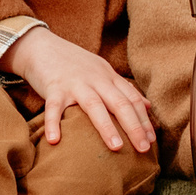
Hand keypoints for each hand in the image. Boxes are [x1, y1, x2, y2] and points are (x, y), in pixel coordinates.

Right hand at [6, 27, 154, 152]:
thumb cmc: (74, 64)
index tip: (153, 139)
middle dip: (134, 126)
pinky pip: (53, 107)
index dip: (144, 119)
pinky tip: (54, 140)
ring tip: (116, 148)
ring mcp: (75, 83)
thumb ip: (123, 88)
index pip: (132, 99)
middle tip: (144, 148)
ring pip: (94, 105)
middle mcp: (96, 79)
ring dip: (106, 127)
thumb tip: (146, 105)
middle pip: (119, 103)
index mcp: (109, 77)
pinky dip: (53, 123)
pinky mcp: (53, 87)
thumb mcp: (102, 72)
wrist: (42, 46)